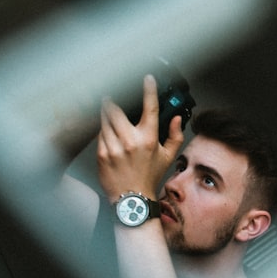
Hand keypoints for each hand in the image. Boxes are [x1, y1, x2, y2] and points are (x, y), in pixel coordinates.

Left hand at [97, 74, 184, 200]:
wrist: (132, 199)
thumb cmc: (150, 177)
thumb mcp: (168, 157)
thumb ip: (175, 136)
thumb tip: (176, 118)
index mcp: (149, 139)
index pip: (150, 107)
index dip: (149, 89)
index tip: (147, 78)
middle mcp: (131, 141)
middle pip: (116, 109)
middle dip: (112, 100)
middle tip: (111, 95)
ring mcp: (114, 147)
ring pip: (105, 120)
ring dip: (105, 113)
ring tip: (107, 111)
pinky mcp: (101, 154)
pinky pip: (100, 134)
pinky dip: (102, 130)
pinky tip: (106, 132)